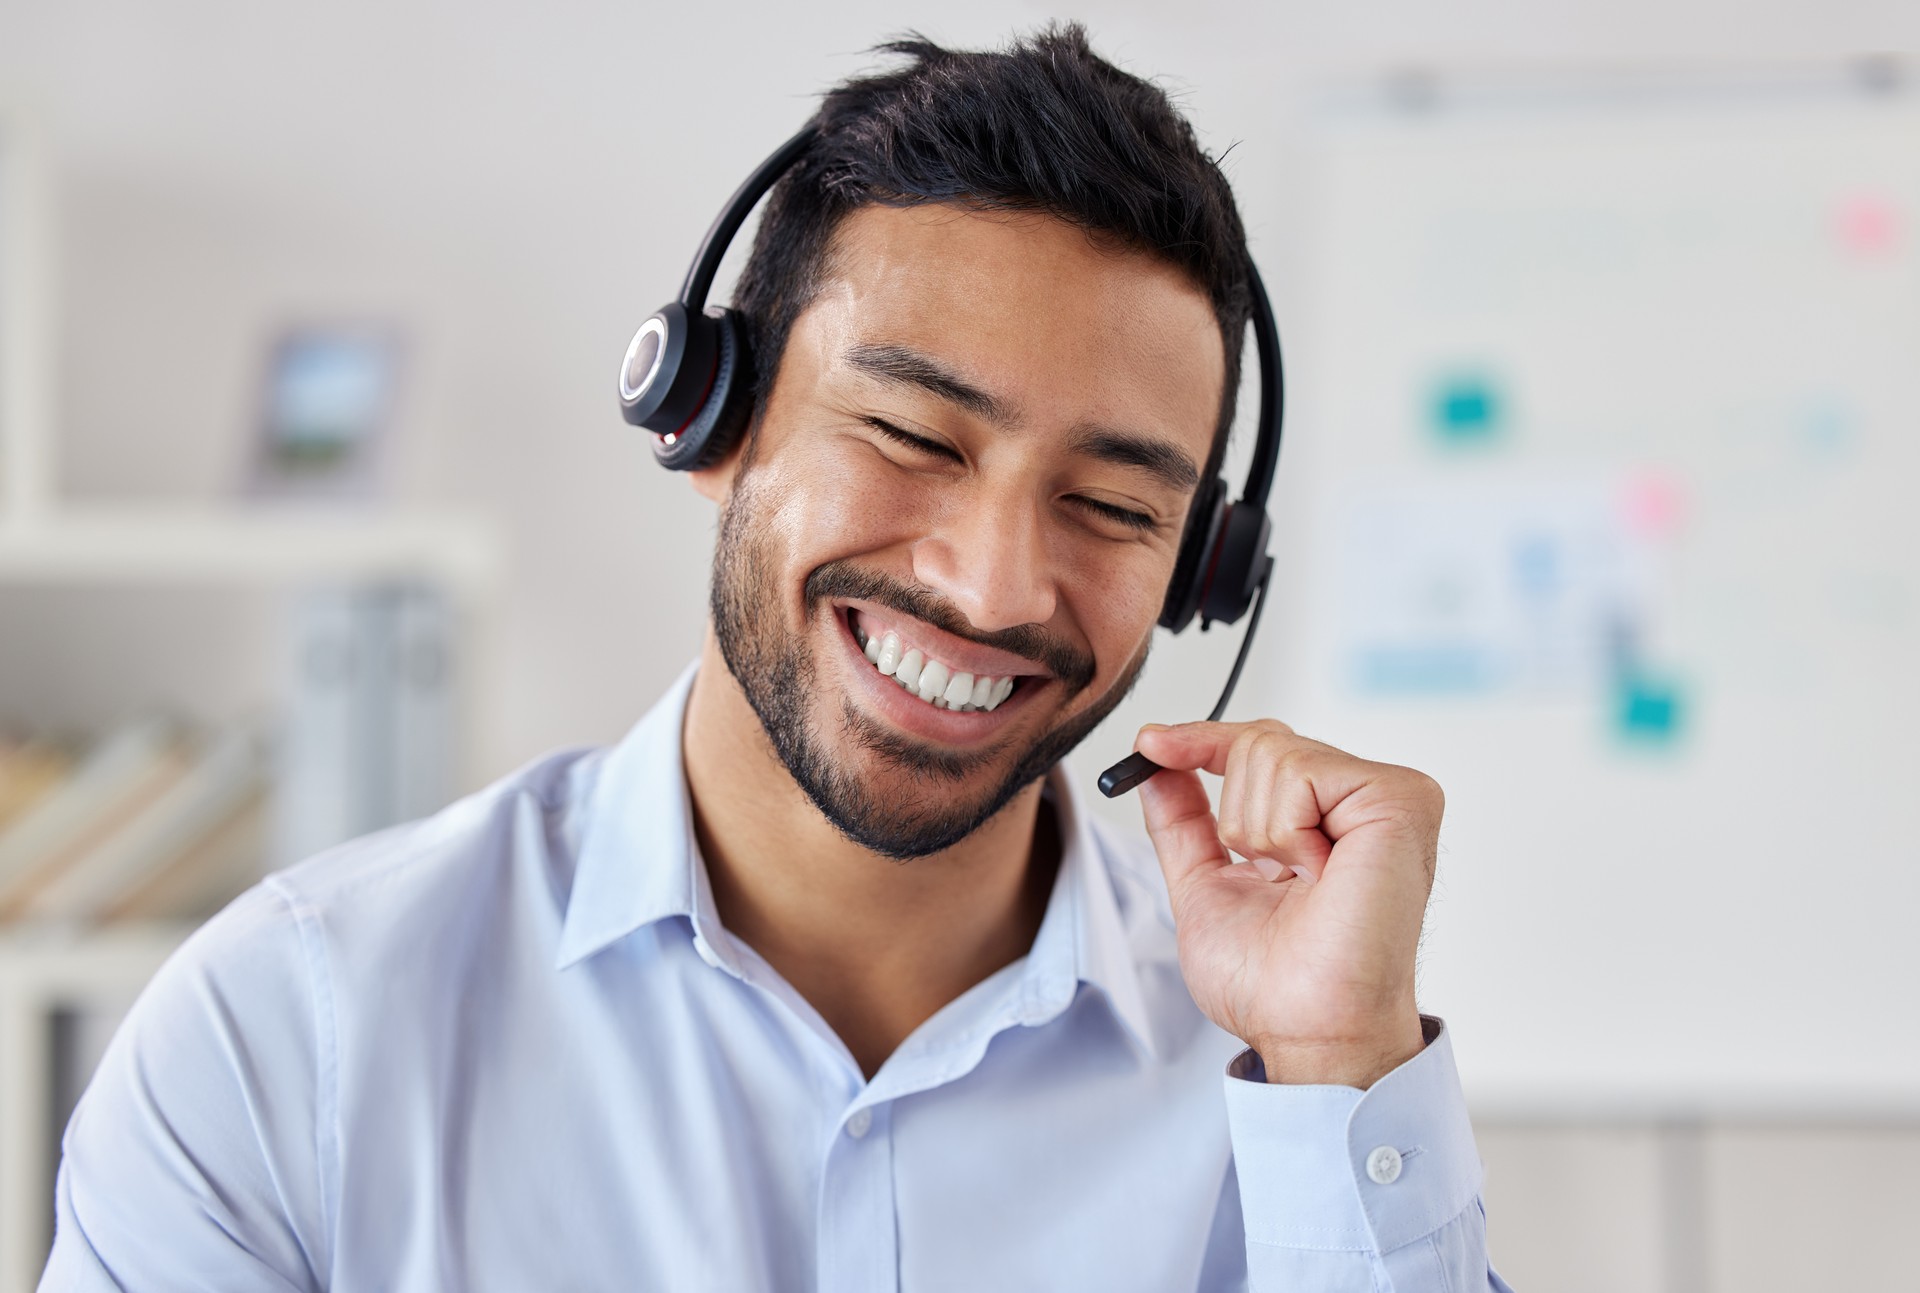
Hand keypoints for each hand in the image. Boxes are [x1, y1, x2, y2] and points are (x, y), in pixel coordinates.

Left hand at [1133, 720, 1440, 1087]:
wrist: (1308, 1030)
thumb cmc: (1273, 984)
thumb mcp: (1206, 885)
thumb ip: (1183, 821)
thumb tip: (1154, 760)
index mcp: (1328, 818)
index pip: (1262, 744)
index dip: (1200, 740)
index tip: (1149, 744)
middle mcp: (1364, 800)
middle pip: (1259, 741)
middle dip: (1235, 817)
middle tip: (1273, 879)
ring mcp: (1390, 794)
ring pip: (1270, 753)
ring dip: (1259, 835)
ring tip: (1303, 886)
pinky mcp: (1400, 798)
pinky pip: (1298, 771)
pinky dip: (1284, 832)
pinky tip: (1320, 876)